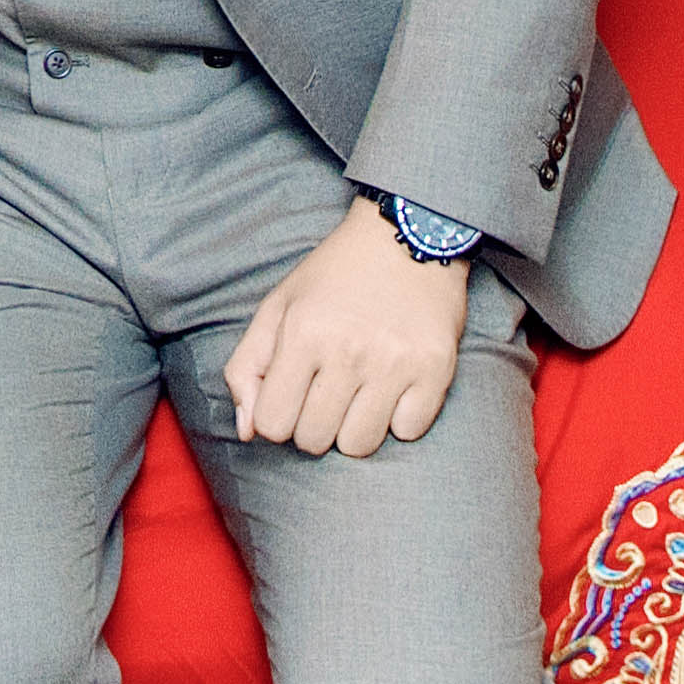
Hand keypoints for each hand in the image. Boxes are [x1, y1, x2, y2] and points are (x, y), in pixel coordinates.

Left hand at [222, 202, 471, 457]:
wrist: (406, 237)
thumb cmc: (334, 276)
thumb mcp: (278, 307)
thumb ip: (248, 367)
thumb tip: (247, 431)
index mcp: (303, 333)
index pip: (273, 425)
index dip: (277, 417)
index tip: (292, 396)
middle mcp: (349, 351)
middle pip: (314, 441)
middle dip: (313, 426)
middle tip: (326, 393)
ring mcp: (396, 363)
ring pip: (359, 446)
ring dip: (353, 429)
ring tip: (358, 393)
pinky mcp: (436, 369)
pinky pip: (408, 432)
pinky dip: (398, 419)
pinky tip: (393, 387)